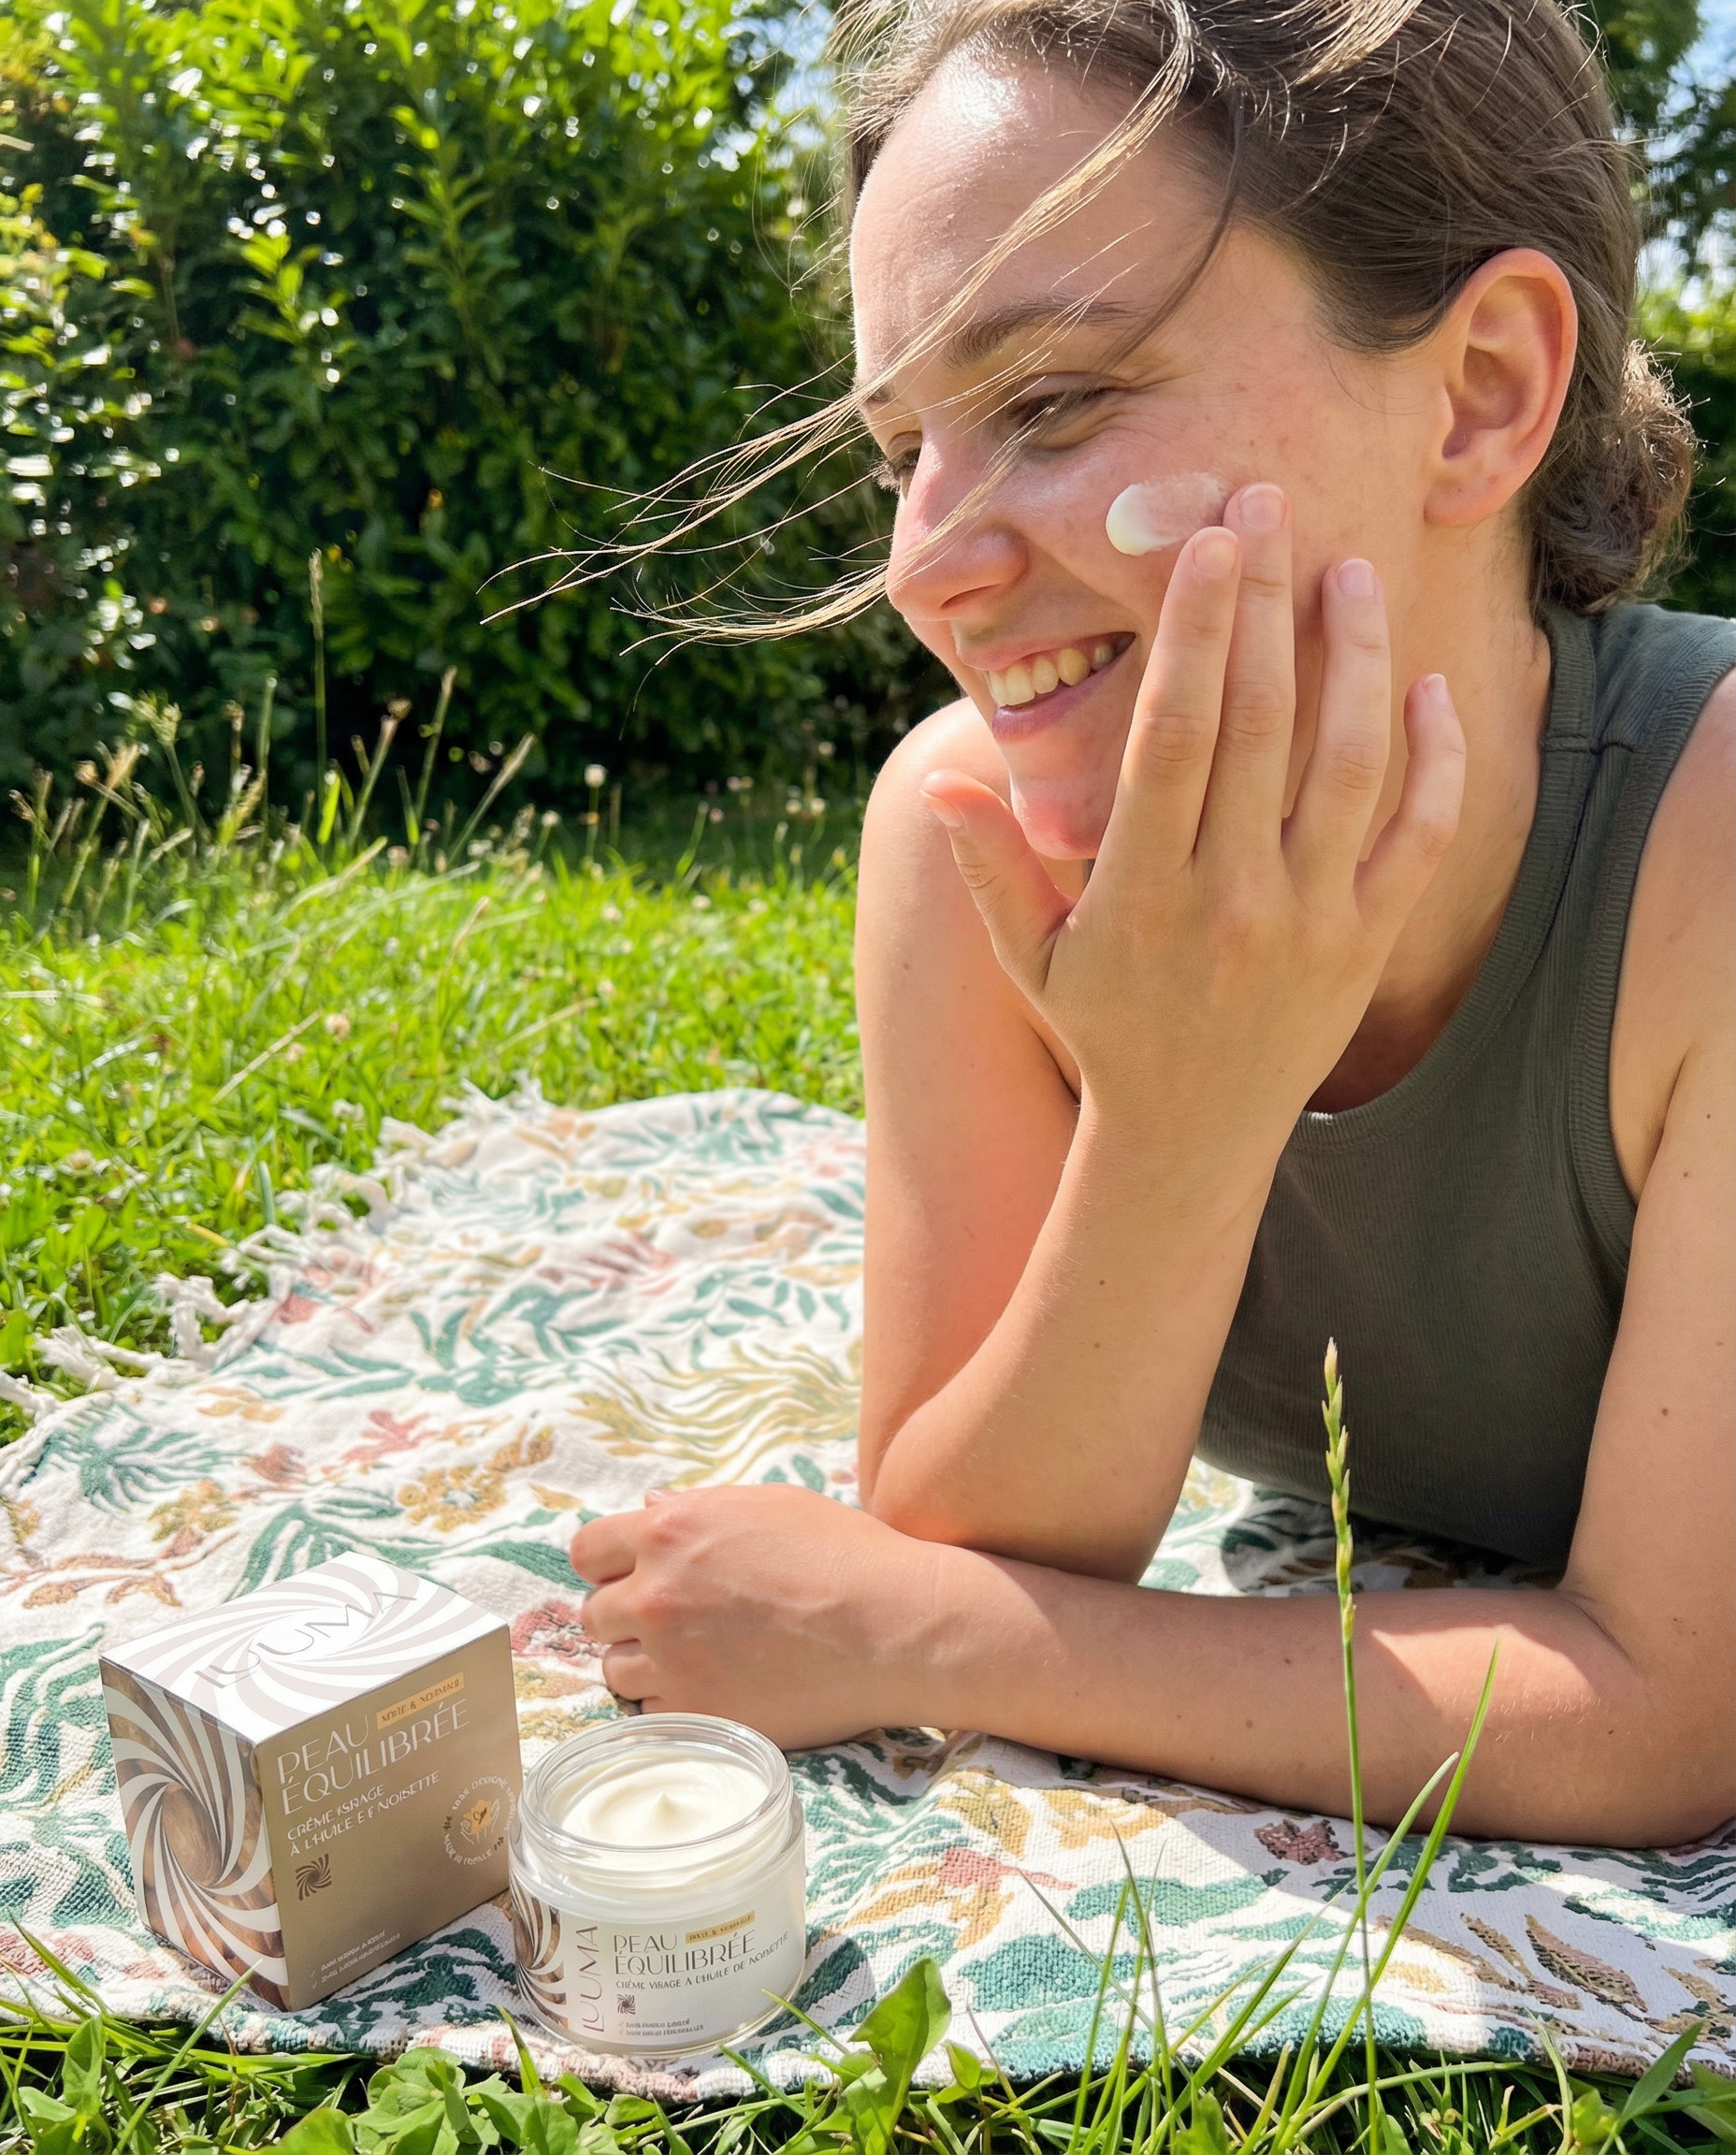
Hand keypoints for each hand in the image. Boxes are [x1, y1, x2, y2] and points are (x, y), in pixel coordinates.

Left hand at [569, 1486, 942, 1746]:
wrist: (894, 1626)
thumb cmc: (841, 1553)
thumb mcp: (766, 1505)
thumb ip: (695, 1508)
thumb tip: (647, 1508)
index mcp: (669, 1531)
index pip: (587, 1551)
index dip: (608, 1563)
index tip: (632, 1574)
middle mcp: (657, 1595)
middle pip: (595, 1615)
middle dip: (626, 1615)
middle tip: (676, 1619)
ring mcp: (672, 1660)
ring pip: (615, 1669)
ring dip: (645, 1662)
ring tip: (701, 1655)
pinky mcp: (696, 1714)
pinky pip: (650, 1712)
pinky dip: (674, 1702)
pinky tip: (719, 1684)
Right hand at [920, 485, 1465, 1190]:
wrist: (1193, 1140)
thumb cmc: (1105, 1029)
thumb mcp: (1031, 957)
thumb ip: (990, 867)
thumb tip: (945, 779)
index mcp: (1143, 889)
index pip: (1174, 734)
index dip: (1192, 629)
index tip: (1204, 543)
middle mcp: (1231, 896)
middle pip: (1260, 723)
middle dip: (1265, 602)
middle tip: (1271, 502)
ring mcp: (1310, 919)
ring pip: (1347, 765)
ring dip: (1354, 658)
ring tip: (1350, 570)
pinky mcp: (1368, 941)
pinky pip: (1418, 838)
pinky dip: (1434, 762)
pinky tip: (1431, 687)